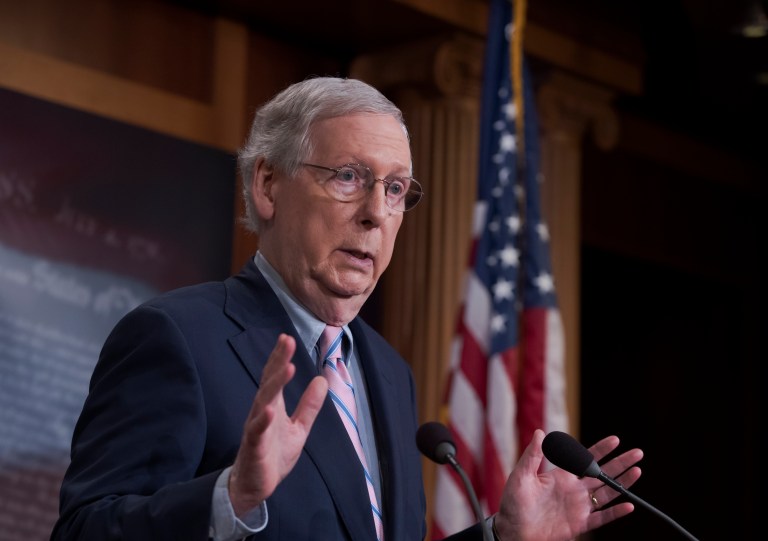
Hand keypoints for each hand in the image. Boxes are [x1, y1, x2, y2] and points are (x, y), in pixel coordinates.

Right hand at [228, 333, 327, 515]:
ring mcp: (256, 429)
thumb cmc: (274, 454)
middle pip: (269, 382)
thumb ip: (309, 405)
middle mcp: (261, 412)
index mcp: (272, 406)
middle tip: (287, 341)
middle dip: (278, 362)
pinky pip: (256, 432)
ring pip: (263, 402)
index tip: (287, 337)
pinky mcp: (254, 447)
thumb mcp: (299, 428)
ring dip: (274, 385)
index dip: (280, 357)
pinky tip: (269, 409)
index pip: (275, 377)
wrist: (256, 485)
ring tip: (287, 367)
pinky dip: (262, 420)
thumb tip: (322, 380)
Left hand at [494, 429, 642, 540]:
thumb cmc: (513, 502)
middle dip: (620, 463)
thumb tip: (539, 432)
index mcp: (562, 476)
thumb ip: (532, 455)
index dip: (601, 450)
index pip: (585, 459)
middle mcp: (574, 490)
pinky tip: (628, 506)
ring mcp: (578, 507)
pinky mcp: (579, 524)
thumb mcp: (521, 475)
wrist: (511, 530)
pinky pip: (601, 518)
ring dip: (622, 484)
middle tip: (638, 453)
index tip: (615, 440)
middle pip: (602, 474)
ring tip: (637, 471)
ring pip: (606, 493)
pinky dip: (615, 513)